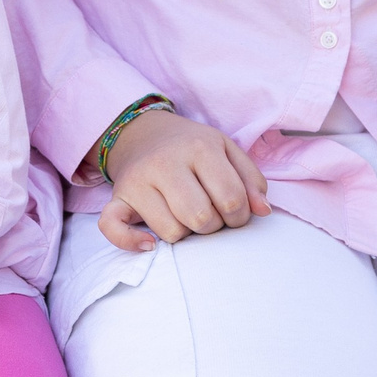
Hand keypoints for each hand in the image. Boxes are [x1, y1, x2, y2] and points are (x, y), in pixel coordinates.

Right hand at [96, 109, 270, 250]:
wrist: (144, 133)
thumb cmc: (193, 148)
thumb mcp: (227, 151)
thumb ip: (251, 180)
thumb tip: (263, 212)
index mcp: (199, 148)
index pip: (231, 199)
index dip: (239, 216)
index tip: (233, 211)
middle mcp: (166, 162)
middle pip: (201, 218)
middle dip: (213, 226)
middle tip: (210, 214)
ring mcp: (138, 180)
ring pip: (171, 231)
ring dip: (184, 233)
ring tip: (185, 216)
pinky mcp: (117, 197)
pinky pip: (113, 227)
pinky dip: (130, 241)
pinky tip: (149, 244)